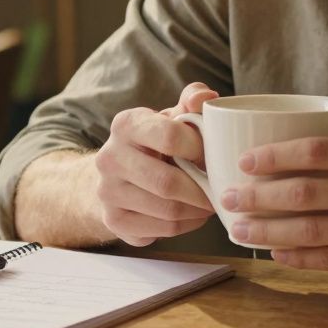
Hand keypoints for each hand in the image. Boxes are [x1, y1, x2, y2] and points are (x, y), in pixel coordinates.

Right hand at [93, 83, 218, 246]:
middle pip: (167, 182)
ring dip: (197, 210)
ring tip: (209, 201)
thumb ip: (192, 102)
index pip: (170, 136)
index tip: (209, 154)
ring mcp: (108, 192)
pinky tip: (193, 214)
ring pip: (167, 211)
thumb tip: (208, 97)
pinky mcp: (114, 221)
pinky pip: (162, 230)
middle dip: (201, 189)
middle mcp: (109, 157)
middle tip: (219, 189)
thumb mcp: (170, 116)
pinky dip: (187, 225)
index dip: (199, 148)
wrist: (116, 175)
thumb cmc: (154, 142)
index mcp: (126, 124)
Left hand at [221, 77, 327, 279]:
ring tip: (240, 229)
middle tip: (229, 198)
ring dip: (270, 231)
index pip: (317, 152)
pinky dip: (301, 257)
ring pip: (313, 230)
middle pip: (306, 193)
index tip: (246, 161)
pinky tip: (277, 254)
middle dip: (260, 196)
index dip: (276, 156)